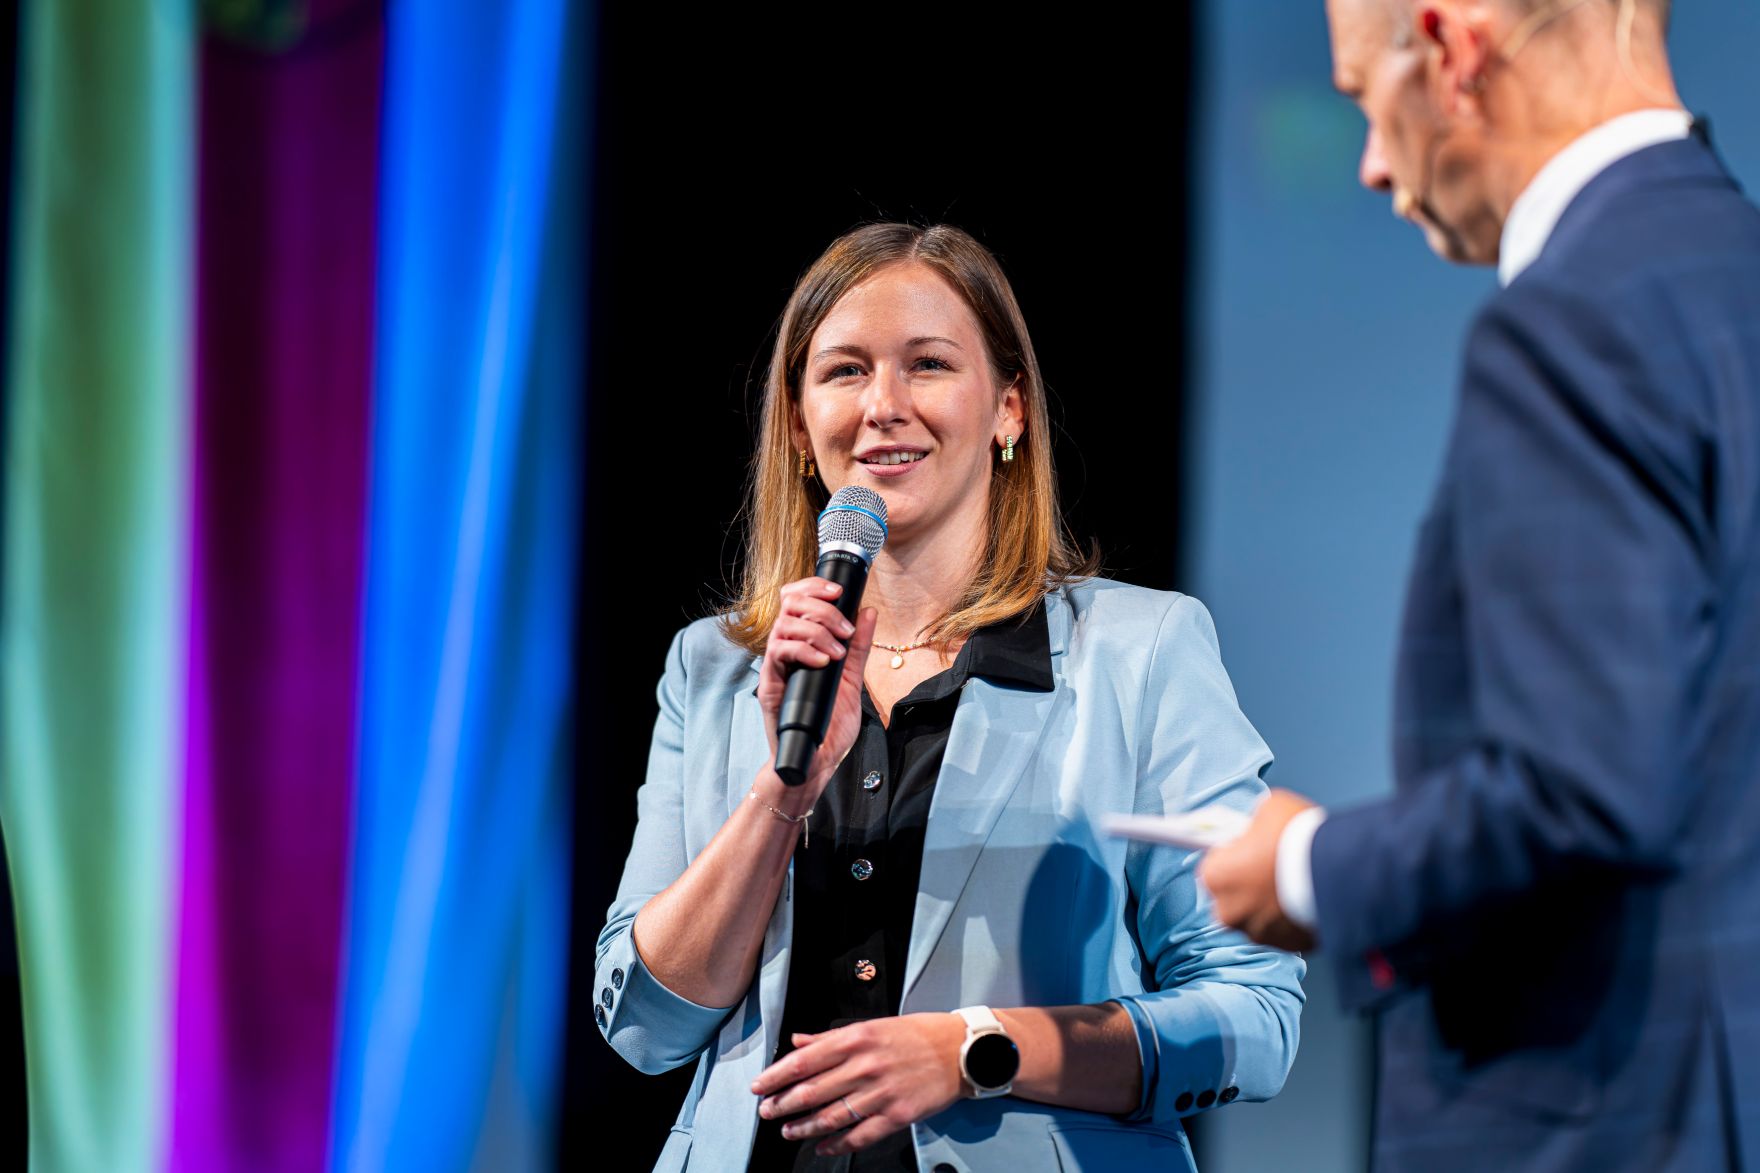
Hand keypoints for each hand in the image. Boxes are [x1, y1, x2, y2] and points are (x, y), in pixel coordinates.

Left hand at [751, 1013, 965, 1156]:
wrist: (961, 1050)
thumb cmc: (917, 1034)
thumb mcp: (872, 1026)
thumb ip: (831, 1037)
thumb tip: (798, 1041)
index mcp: (857, 1038)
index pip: (805, 1060)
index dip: (777, 1076)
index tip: (760, 1085)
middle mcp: (865, 1066)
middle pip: (813, 1090)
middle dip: (784, 1104)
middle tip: (766, 1112)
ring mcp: (881, 1093)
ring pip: (832, 1116)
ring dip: (805, 1127)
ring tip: (788, 1131)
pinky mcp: (897, 1115)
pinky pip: (859, 1135)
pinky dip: (837, 1144)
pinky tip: (823, 1147)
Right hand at [756, 576, 877, 795]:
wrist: (816, 762)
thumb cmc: (829, 725)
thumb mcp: (852, 680)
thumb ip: (859, 648)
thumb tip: (868, 612)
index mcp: (804, 644)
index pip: (798, 599)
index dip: (814, 586)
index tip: (838, 590)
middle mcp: (786, 649)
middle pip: (790, 603)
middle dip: (821, 606)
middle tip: (845, 628)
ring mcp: (776, 665)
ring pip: (785, 624)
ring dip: (817, 630)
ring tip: (838, 652)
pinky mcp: (769, 683)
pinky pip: (779, 652)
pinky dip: (804, 650)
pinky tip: (823, 662)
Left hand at [1200, 789, 1318, 952]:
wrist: (1340, 869)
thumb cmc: (1297, 836)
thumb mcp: (1270, 809)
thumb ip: (1256, 823)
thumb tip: (1260, 829)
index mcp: (1215, 877)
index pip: (1214, 866)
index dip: (1233, 856)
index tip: (1249, 850)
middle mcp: (1229, 912)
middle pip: (1234, 896)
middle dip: (1250, 884)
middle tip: (1274, 867)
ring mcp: (1259, 934)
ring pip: (1260, 917)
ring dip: (1272, 904)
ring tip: (1297, 883)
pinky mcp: (1289, 946)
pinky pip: (1286, 930)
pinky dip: (1293, 918)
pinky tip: (1309, 899)